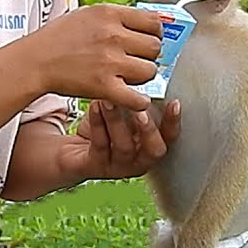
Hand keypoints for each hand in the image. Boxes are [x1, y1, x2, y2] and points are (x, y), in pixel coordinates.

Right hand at [22, 4, 162, 112]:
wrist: (35, 61)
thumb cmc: (57, 39)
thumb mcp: (87, 14)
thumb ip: (114, 17)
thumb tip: (142, 22)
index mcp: (109, 14)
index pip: (153, 21)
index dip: (154, 33)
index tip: (148, 40)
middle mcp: (113, 35)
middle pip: (155, 47)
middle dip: (148, 55)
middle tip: (136, 61)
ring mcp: (110, 62)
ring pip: (150, 71)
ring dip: (143, 77)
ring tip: (129, 78)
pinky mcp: (104, 86)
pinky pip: (138, 98)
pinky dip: (139, 102)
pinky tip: (133, 99)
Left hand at [56, 98, 180, 180]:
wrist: (73, 151)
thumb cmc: (104, 130)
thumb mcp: (124, 115)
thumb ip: (137, 105)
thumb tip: (145, 80)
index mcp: (149, 146)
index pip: (169, 137)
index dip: (174, 122)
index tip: (174, 102)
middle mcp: (139, 161)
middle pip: (155, 151)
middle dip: (149, 129)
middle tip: (140, 110)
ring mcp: (118, 167)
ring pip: (124, 147)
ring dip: (117, 120)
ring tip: (109, 100)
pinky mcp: (96, 166)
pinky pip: (100, 145)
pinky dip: (98, 123)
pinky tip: (95, 106)